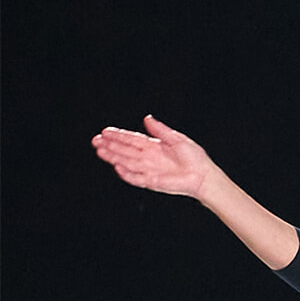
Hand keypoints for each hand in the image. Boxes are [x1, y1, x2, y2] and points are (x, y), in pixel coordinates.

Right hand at [91, 114, 220, 198]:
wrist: (203, 175)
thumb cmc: (194, 157)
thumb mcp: (177, 139)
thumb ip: (160, 130)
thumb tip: (147, 118)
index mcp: (153, 146)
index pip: (132, 140)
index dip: (118, 135)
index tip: (105, 131)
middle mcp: (148, 158)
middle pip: (125, 151)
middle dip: (110, 145)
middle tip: (95, 141)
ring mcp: (149, 170)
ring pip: (127, 163)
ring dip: (113, 157)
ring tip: (100, 151)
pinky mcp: (153, 182)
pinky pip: (137, 178)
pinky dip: (127, 173)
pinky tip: (117, 167)